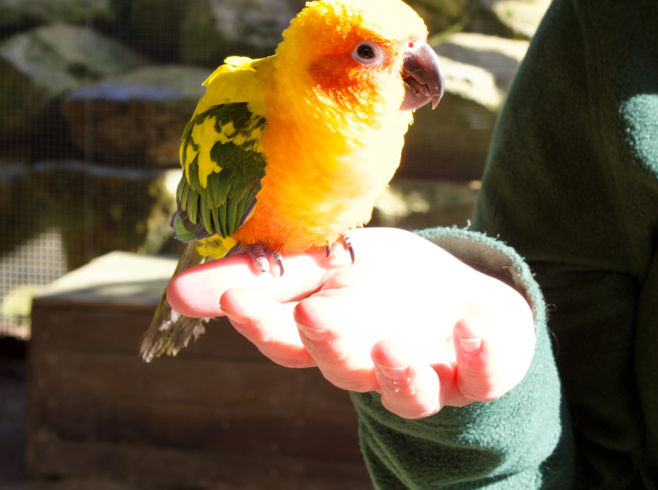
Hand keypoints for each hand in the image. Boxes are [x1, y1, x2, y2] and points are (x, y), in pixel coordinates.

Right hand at [166, 227, 534, 418]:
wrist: (461, 294)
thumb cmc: (385, 282)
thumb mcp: (326, 265)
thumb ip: (265, 277)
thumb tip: (176, 291)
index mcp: (332, 337)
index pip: (289, 339)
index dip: (263, 323)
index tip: (238, 299)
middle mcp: (373, 364)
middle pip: (344, 369)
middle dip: (328, 345)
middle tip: (313, 316)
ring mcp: (427, 374)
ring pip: (408, 392)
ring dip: (398, 373)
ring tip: (390, 345)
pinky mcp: (478, 373)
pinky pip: (481, 378)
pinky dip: (479, 359)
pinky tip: (470, 329)